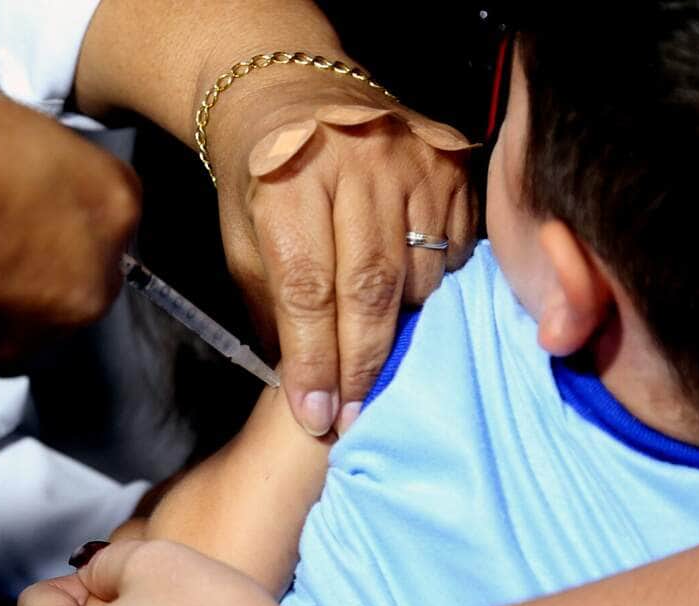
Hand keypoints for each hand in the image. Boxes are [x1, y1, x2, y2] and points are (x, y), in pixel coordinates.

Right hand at [0, 87, 139, 366]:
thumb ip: (43, 161)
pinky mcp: (1, 360)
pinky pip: (2, 336)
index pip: (116, 206)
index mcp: (113, 204)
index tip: (39, 196)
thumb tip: (35, 179)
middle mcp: (97, 275)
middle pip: (89, 265)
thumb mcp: (6, 121)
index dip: (72, 199)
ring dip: (17, 292)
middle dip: (51, 252)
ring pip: (46, 309)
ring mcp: (52, 326)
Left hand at [208, 65, 475, 433]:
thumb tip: (309, 388)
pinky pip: (455, 249)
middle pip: (369, 286)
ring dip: (402, 331)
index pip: (307, 288)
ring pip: (421, 274)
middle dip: (363, 363)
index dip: (314, 359)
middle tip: (357, 417)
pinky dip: (437, 289)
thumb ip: (274, 310)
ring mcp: (412, 159)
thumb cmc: (259, 181)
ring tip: (384, 367)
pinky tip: (414, 309)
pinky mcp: (451, 163)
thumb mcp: (242, 243)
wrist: (290, 94)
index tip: (317, 414)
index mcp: (288, 182)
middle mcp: (357, 164)